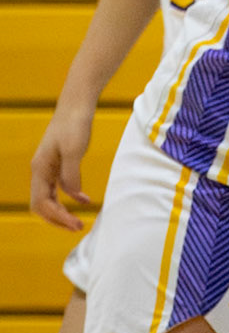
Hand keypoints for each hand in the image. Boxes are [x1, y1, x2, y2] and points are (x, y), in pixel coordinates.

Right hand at [30, 104, 94, 230]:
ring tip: (78, 221)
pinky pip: (59, 187)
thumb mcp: (73, 150)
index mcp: (40, 169)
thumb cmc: (74, 124)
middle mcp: (40, 171)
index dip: (57, 217)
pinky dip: (69, 197)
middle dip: (57, 219)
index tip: (76, 224)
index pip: (42, 203)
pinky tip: (84, 200)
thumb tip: (74, 196)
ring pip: (49, 197)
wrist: (76, 104)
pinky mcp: (58, 162)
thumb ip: (71, 175)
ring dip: (61, 210)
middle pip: (42, 204)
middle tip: (78, 227)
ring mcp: (48, 167)